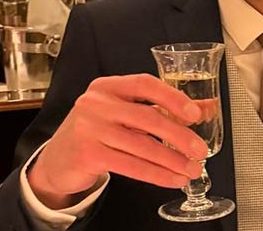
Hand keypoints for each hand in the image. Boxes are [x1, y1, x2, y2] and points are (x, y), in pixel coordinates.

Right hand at [27, 74, 210, 208]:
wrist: (57, 160)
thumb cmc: (97, 131)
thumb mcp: (125, 112)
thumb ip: (162, 107)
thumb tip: (205, 107)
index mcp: (108, 86)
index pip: (145, 84)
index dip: (173, 98)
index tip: (195, 114)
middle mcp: (96, 103)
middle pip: (147, 118)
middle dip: (179, 136)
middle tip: (200, 149)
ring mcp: (89, 129)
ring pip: (142, 145)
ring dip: (172, 160)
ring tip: (191, 169)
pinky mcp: (88, 154)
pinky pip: (131, 166)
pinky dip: (156, 174)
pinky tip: (172, 178)